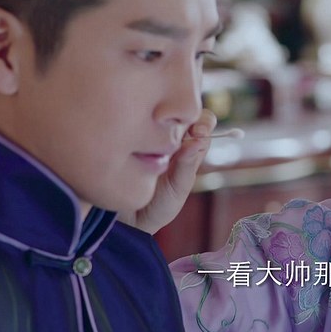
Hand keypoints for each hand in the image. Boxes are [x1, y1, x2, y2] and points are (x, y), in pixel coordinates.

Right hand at [119, 109, 216, 233]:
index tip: (197, 132)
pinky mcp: (127, 137)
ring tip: (150, 134)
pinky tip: (132, 136)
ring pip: (158, 113)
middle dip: (179, 114)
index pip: (203, 123)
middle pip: (180, 111)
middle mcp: (169, 136)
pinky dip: (136, 125)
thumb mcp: (178, 188)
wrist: (127, 220)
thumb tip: (199, 140)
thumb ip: (187, 165)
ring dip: (157, 119)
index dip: (202, 122)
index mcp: (188, 147)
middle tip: (172, 128)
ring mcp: (147, 134)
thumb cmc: (159, 206)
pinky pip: (134, 123)